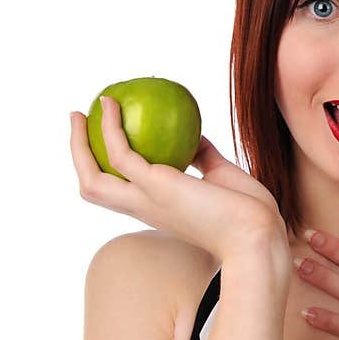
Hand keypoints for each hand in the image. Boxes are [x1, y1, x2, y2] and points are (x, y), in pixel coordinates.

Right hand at [69, 95, 287, 260]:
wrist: (259, 234)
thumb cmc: (247, 211)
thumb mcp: (221, 177)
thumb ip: (204, 158)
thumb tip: (195, 135)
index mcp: (158, 207)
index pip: (119, 191)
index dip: (104, 168)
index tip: (102, 138)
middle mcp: (145, 207)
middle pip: (93, 187)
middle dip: (79, 156)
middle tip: (79, 121)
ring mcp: (147, 199)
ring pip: (93, 176)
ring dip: (79, 143)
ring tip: (82, 111)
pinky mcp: (156, 186)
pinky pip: (120, 152)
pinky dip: (109, 127)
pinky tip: (113, 105)